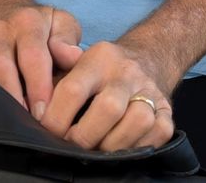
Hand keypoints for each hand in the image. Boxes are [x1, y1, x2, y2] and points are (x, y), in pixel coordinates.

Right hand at [0, 0, 81, 118]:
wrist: (4, 7)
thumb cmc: (40, 25)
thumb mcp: (61, 22)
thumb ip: (68, 41)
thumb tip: (73, 58)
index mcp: (28, 23)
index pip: (33, 56)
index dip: (38, 86)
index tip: (45, 113)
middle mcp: (1, 31)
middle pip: (1, 67)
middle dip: (14, 97)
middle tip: (28, 124)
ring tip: (9, 122)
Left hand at [40, 40, 173, 151]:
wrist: (145, 58)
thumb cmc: (100, 68)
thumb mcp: (76, 60)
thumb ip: (56, 79)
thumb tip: (37, 111)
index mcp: (99, 57)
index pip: (74, 89)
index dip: (57, 116)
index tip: (46, 129)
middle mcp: (126, 71)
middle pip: (108, 108)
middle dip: (84, 135)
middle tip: (70, 145)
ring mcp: (150, 90)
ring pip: (136, 121)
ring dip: (112, 143)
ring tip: (95, 148)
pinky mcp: (168, 109)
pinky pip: (157, 134)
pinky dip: (136, 146)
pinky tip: (119, 146)